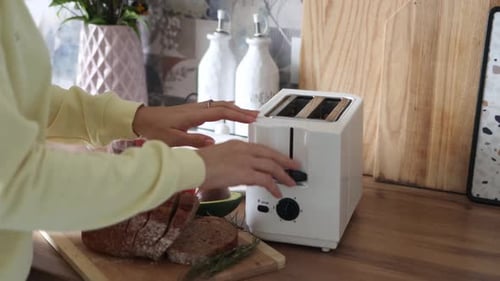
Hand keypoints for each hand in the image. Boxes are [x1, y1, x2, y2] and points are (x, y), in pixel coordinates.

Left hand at [132, 101, 257, 147]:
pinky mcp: (193, 111)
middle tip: (257, 115)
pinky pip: (214, 107)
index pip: (221, 113)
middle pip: (224, 106)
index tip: (251, 119)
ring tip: (249, 113)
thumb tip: (212, 142)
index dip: (237, 115)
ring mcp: (195, 109)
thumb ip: (193, 140)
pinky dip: (226, 107)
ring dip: (235, 108)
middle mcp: (196, 109)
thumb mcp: (173, 139)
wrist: (142, 119)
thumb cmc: (155, 129)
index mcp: (194, 116)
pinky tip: (230, 109)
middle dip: (241, 110)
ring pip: (219, 105)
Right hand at [196, 140, 300, 197]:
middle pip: (271, 154)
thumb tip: (240, 173)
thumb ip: (232, 162)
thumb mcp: (218, 158)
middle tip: (294, 166)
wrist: (192, 167)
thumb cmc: (198, 166)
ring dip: (283, 175)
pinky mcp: (244, 172)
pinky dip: (273, 186)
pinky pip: (265, 180)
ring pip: (272, 166)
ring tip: (290, 182)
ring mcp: (245, 160)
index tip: (280, 159)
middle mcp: (243, 149)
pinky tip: (277, 192)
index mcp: (237, 144)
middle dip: (285, 161)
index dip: (273, 155)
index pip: (261, 148)